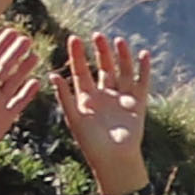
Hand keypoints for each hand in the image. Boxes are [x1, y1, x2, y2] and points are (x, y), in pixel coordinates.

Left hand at [0, 26, 45, 163]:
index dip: (2, 45)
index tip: (12, 32)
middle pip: (5, 67)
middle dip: (15, 53)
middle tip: (27, 39)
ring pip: (15, 81)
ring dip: (24, 69)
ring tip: (34, 56)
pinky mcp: (6, 116)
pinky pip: (20, 101)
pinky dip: (28, 92)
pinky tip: (36, 82)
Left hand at [61, 31, 160, 190]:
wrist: (114, 159)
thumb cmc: (90, 142)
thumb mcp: (74, 117)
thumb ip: (64, 96)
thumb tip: (51, 75)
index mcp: (86, 97)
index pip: (81, 71)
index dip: (77, 56)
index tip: (74, 38)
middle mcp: (104, 95)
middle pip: (103, 67)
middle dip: (100, 52)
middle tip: (97, 35)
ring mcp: (122, 98)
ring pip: (122, 71)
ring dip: (121, 56)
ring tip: (118, 40)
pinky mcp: (138, 104)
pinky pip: (141, 83)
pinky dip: (143, 69)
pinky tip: (143, 54)